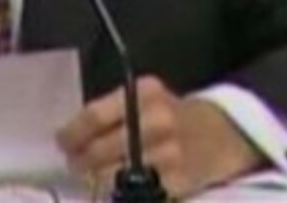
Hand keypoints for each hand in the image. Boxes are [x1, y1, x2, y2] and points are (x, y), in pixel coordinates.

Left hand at [55, 76, 263, 198]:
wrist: (225, 134)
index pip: (95, 115)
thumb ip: (114, 111)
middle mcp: (157, 121)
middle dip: (80, 160)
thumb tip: (73, 135)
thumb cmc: (175, 114)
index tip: (61, 142)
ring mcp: (169, 154)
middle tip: (73, 164)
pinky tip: (116, 191)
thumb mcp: (147, 98)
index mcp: (144, 93)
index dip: (72, 133)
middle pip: (101, 148)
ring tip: (92, 178)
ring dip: (96, 180)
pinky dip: (121, 194)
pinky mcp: (179, 182)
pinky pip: (138, 193)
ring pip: (115, 175)